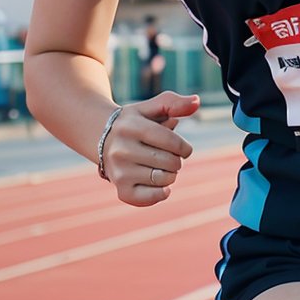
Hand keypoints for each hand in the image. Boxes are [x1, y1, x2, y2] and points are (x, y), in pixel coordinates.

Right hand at [102, 91, 200, 206]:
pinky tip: (160, 185)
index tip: (183, 149)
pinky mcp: (122, 190)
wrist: (103, 138)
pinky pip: (151, 198)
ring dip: (170, 175)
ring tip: (160, 167)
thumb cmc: (136, 121)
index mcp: (130, 127)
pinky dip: (161, 193)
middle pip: (170, 162)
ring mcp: (119, 172)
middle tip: (167, 157)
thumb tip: (196, 102)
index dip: (184, 148)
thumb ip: (174, 103)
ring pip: (163, 180)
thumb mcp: (151, 107)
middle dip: (176, 160)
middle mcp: (121, 151)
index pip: (171, 142)